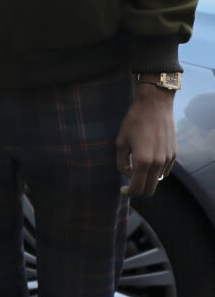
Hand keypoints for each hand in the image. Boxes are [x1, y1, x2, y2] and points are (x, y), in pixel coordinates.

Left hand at [116, 82, 176, 196]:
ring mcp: (168, 159)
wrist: (155, 105)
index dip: (128, 192)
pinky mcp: (174, 154)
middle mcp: (157, 163)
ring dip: (148, 179)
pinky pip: (164, 170)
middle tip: (130, 183)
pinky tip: (149, 159)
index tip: (123, 189)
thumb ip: (121, 162)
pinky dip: (156, 171)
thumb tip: (127, 174)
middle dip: (139, 190)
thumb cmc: (134, 120)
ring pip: (158, 180)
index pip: (137, 188)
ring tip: (138, 166)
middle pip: (150, 189)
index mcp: (142, 161)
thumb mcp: (121, 141)